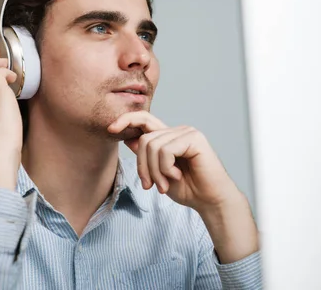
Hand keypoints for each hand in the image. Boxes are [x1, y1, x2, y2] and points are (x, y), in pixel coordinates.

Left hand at [107, 111, 241, 211]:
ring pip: (153, 146)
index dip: (126, 120)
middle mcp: (177, 131)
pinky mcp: (194, 138)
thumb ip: (146, 156)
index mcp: (169, 137)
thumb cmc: (188, 189)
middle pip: (144, 140)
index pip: (144, 119)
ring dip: (155, 171)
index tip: (110, 130)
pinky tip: (177, 176)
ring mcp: (187, 133)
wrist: (210, 201)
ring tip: (165, 185)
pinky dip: (166, 168)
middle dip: (143, 167)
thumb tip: (128, 139)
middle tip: (151, 186)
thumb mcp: (159, 173)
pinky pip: (166, 150)